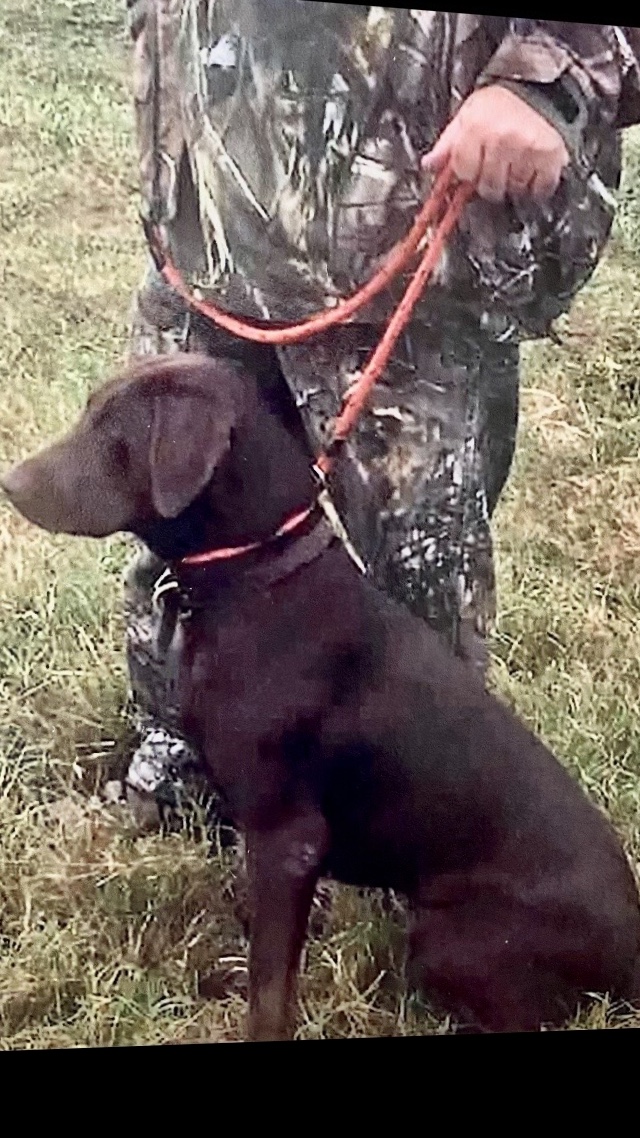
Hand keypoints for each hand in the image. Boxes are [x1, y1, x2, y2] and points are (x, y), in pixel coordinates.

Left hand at [422, 85, 568, 203]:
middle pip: (488, 186)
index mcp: (475, 127)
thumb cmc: (500, 106)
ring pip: (512, 190)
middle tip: (497, 165)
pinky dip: (536, 186)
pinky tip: (532, 169)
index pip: (463, 171)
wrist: (539, 90)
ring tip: (516, 163)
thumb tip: (428, 165)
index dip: (467, 172)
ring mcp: (526, 147)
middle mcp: (500, 137)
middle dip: (490, 181)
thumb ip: (447, 145)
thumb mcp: (467, 118)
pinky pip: (539, 189)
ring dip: (513, 183)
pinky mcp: (549, 155)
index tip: (475, 165)